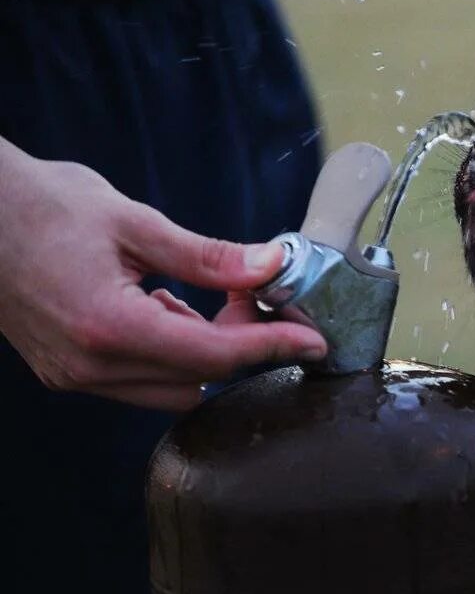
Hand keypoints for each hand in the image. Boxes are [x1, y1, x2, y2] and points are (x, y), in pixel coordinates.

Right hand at [0, 139, 326, 410]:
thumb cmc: (42, 205)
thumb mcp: (134, 222)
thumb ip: (207, 254)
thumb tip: (271, 265)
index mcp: (109, 327)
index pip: (215, 354)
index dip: (272, 346)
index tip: (314, 339)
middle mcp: (89, 365)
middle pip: (199, 378)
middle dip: (242, 345)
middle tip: (261, 298)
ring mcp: (73, 374)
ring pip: (171, 388)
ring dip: (206, 352)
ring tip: (212, 298)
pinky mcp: (65, 371)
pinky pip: (139, 380)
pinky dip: (170, 352)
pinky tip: (167, 305)